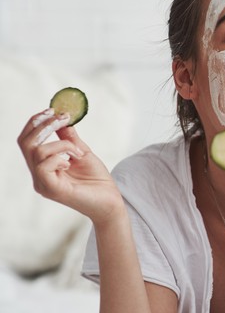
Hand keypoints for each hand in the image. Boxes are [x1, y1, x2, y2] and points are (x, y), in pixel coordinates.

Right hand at [17, 109, 123, 223]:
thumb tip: (61, 120)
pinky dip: (59, 156)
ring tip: (78, 152)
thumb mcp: (83, 153)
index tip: (53, 110)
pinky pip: (44, 165)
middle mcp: (38, 175)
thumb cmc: (97, 180)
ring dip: (61, 144)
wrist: (110, 202)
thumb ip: (70, 139)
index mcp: (43, 166)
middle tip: (62, 118)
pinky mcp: (50, 189)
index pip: (27, 140)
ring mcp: (42, 183)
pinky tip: (72, 162)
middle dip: (43, 125)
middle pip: (25, 143)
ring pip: (36, 151)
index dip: (36, 122)